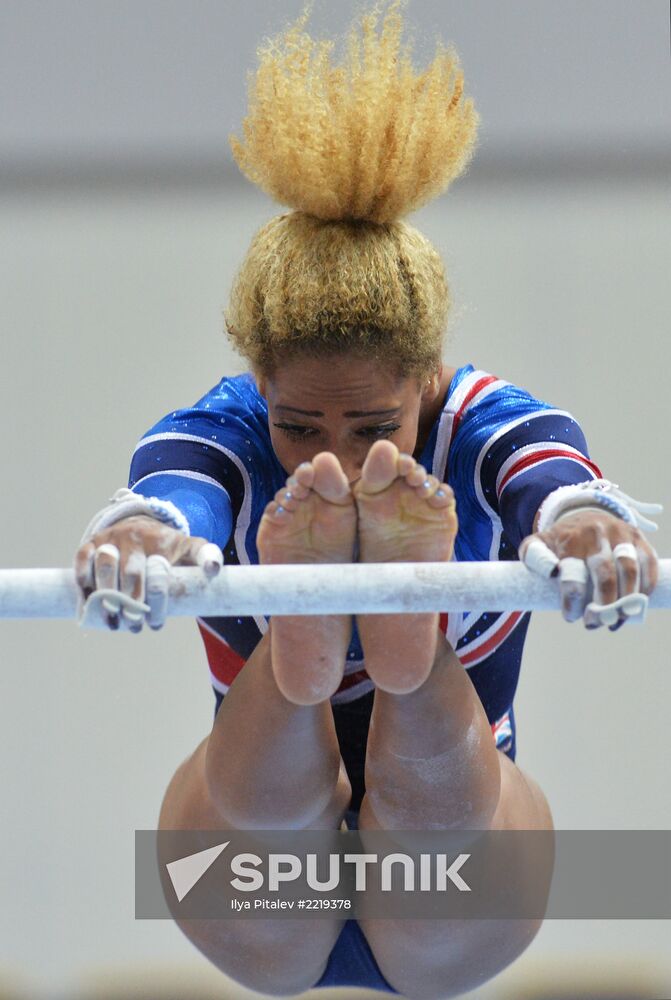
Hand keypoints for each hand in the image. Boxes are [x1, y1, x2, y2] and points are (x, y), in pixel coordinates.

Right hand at [74, 515, 221, 631]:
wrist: (140, 526)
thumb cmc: (167, 548)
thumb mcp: (189, 549)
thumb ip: (205, 555)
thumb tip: (213, 570)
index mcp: (163, 542)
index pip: (162, 571)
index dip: (158, 601)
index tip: (156, 624)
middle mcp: (137, 537)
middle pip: (133, 573)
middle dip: (133, 605)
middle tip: (134, 626)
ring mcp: (113, 538)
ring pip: (107, 564)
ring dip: (107, 597)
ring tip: (113, 620)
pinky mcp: (92, 542)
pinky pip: (83, 558)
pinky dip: (84, 580)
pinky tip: (88, 602)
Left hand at [519, 509, 657, 629]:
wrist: (585, 514)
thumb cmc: (562, 539)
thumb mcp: (538, 544)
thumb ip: (534, 557)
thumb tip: (551, 573)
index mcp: (569, 540)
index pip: (572, 576)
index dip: (573, 602)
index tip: (571, 617)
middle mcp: (596, 534)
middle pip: (604, 574)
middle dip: (603, 606)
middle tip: (597, 623)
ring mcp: (620, 534)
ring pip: (629, 569)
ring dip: (626, 600)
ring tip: (616, 619)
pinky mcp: (638, 537)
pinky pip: (648, 562)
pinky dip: (646, 586)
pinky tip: (636, 605)